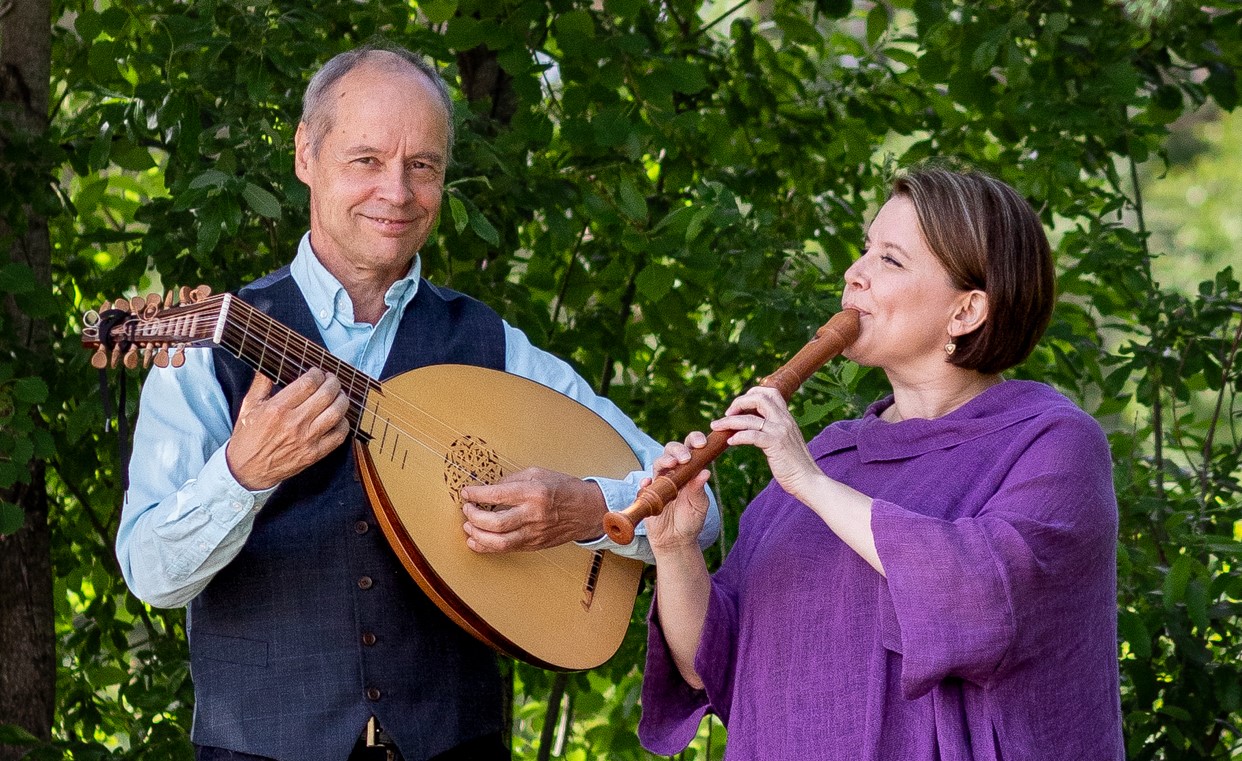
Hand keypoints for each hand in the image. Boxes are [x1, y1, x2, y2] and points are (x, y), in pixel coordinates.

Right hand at [225, 369, 350, 490]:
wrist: (246, 471)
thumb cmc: (247, 437)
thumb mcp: (249, 407)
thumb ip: (261, 383)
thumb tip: (269, 363)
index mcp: (277, 408)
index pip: (308, 383)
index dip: (317, 374)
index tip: (317, 372)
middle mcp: (294, 423)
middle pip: (326, 395)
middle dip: (333, 382)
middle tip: (332, 380)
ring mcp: (306, 440)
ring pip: (336, 413)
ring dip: (342, 400)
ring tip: (339, 395)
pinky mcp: (314, 454)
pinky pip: (339, 436)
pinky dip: (343, 423)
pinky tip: (339, 417)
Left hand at [458, 467, 605, 552]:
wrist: (588, 510)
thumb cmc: (564, 489)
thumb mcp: (538, 474)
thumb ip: (512, 480)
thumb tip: (489, 489)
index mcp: (534, 492)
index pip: (497, 495)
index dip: (476, 494)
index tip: (466, 493)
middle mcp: (533, 514)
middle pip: (495, 522)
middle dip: (473, 517)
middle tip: (467, 510)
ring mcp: (534, 533)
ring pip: (499, 542)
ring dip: (477, 535)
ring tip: (468, 527)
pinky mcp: (534, 545)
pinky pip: (506, 549)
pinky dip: (487, 546)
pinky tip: (477, 540)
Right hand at [641, 433, 712, 554]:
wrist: (676, 540)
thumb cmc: (691, 520)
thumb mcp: (699, 505)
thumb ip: (699, 489)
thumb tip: (705, 472)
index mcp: (690, 470)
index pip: (690, 448)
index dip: (694, 440)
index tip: (702, 444)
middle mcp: (674, 472)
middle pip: (671, 450)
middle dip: (677, 449)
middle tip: (685, 458)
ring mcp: (660, 482)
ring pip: (658, 463)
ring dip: (664, 461)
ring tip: (671, 465)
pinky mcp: (648, 494)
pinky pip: (644, 485)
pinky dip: (645, 483)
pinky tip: (648, 484)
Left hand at [713, 386, 821, 501]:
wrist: (808, 481)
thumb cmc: (794, 465)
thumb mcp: (786, 440)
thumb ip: (774, 430)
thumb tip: (756, 426)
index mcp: (786, 417)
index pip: (770, 392)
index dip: (751, 394)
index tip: (738, 406)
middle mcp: (784, 420)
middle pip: (759, 397)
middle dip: (738, 402)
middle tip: (727, 414)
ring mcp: (781, 431)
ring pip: (750, 418)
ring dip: (729, 421)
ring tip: (716, 427)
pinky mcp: (776, 445)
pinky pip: (752, 435)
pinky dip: (738, 436)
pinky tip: (730, 441)